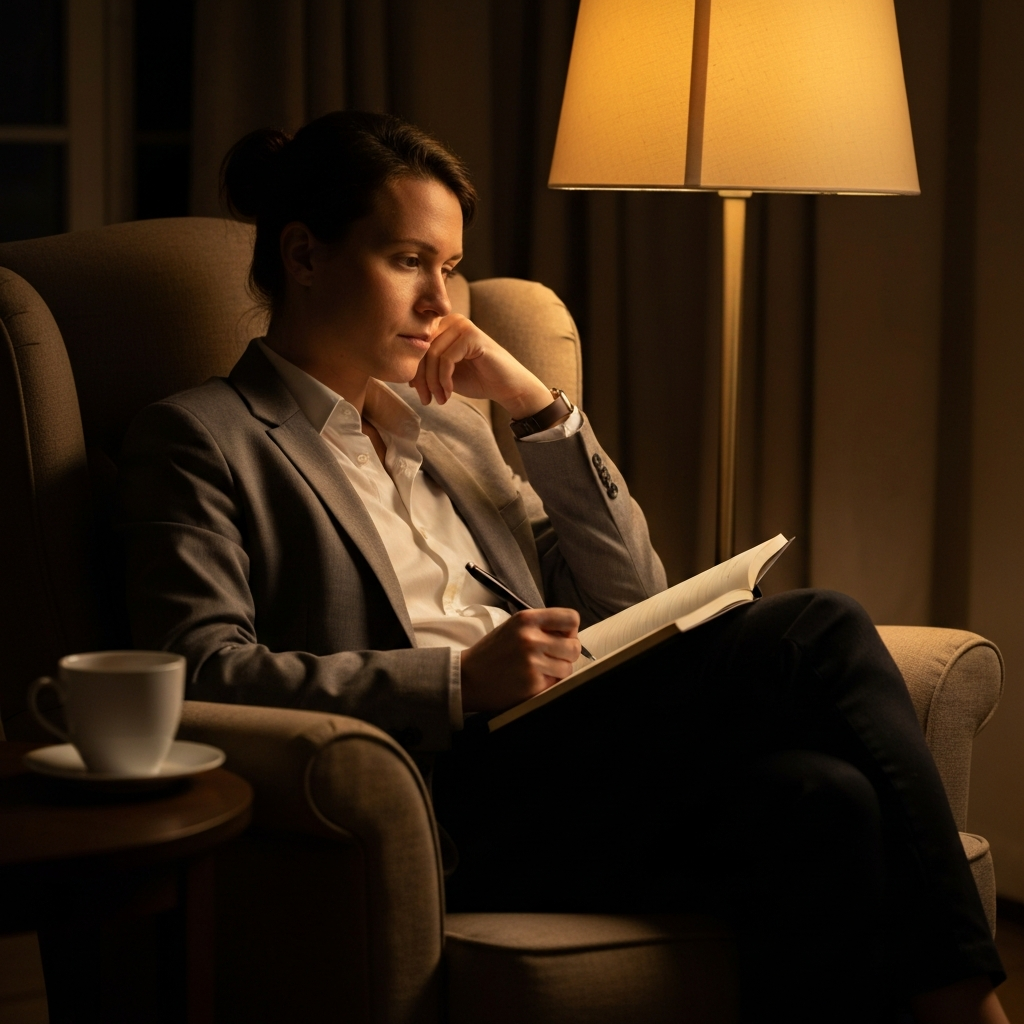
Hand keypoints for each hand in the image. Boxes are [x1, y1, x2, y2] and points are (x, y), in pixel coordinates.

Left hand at [411, 314, 553, 419]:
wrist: (507, 387)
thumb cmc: (478, 379)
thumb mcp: (445, 374)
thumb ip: (426, 368)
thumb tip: (402, 371)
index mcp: (443, 326)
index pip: (416, 346)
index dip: (414, 371)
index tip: (419, 393)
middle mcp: (451, 321)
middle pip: (421, 349)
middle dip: (421, 379)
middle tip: (426, 399)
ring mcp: (463, 325)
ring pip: (432, 355)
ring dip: (432, 383)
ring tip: (438, 399)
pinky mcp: (472, 336)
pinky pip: (446, 359)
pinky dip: (444, 380)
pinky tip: (449, 393)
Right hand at [460, 607, 581, 712]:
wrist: (467, 677)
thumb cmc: (492, 652)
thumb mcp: (513, 627)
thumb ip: (541, 627)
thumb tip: (570, 635)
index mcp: (527, 619)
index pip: (571, 618)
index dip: (570, 631)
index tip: (562, 638)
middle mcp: (531, 638)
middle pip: (574, 646)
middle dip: (566, 654)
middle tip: (551, 658)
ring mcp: (532, 662)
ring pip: (568, 668)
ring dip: (558, 671)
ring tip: (539, 670)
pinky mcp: (532, 684)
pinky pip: (555, 684)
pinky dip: (547, 684)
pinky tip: (530, 681)